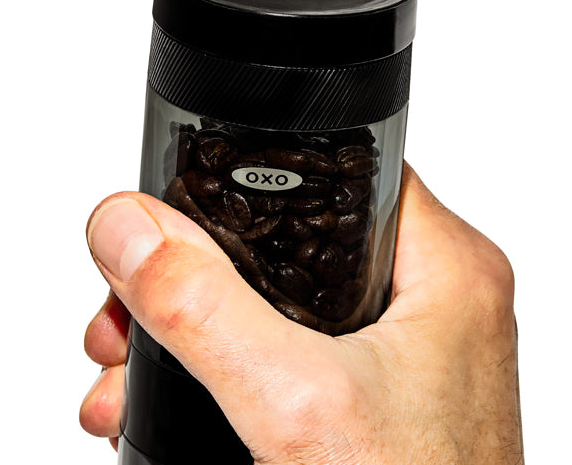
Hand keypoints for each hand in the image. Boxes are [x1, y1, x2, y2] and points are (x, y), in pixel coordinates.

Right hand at [81, 164, 523, 463]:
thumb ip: (202, 308)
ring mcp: (403, 353)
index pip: (343, 168)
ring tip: (125, 358)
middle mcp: (431, 302)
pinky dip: (224, 365)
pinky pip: (284, 350)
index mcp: (446, 268)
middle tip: (134, 297)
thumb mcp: (292, 404)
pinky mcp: (377, 398)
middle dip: (195, 270)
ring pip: (275, 297)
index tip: (182, 195)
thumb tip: (127, 227)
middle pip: (288, 235)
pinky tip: (161, 396)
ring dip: (195, 323)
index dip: (257, 168)